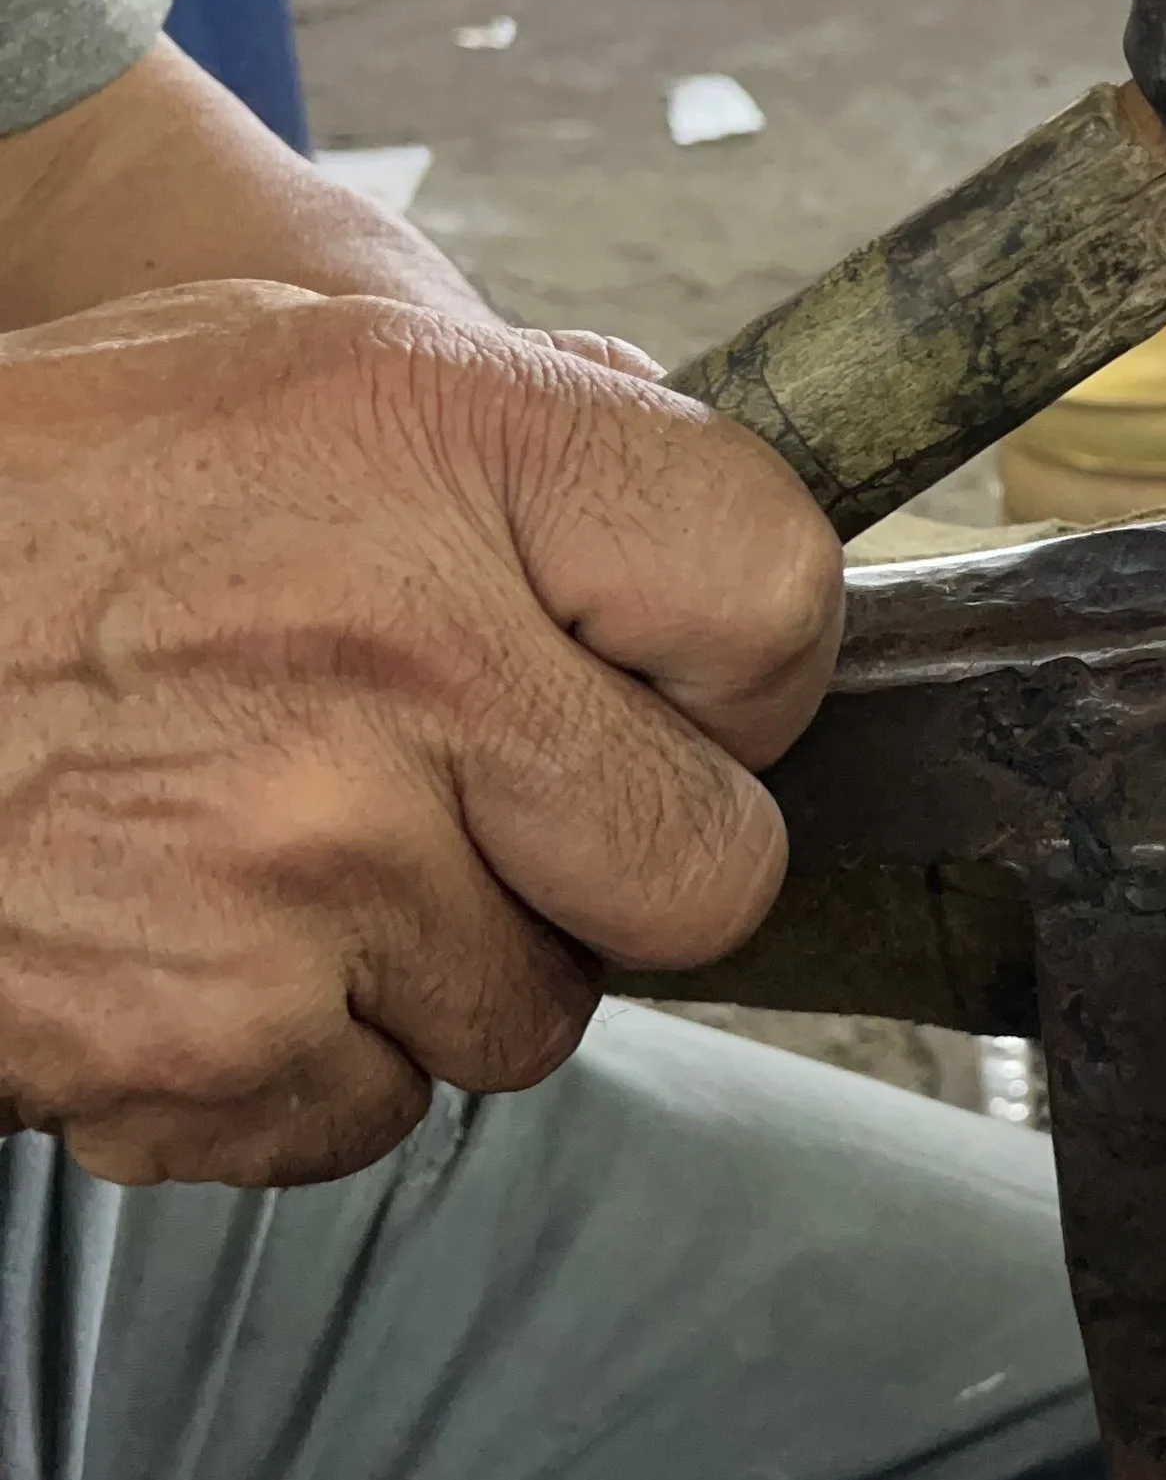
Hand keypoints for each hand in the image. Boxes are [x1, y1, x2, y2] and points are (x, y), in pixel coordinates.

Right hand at [0, 281, 843, 1186]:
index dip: (746, 666)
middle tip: (486, 799)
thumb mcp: (265, 370)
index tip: (674, 683)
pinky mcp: (207, 1042)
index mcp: (434, 447)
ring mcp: (305, 869)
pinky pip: (378, 1109)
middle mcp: (398, 661)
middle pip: (710, 866)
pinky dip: (298, 1058)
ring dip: (440, 959)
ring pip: (537, 1011)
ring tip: (275, 846)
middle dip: (620, 856)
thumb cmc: (17, 509)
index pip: (775, 591)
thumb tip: (704, 529)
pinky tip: (190, 938)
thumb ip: (509, 427)